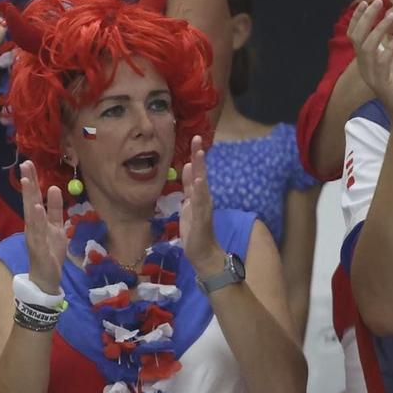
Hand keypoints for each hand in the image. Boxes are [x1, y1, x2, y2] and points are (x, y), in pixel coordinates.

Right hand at [18, 160, 69, 294]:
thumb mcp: (57, 227)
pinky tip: (36, 207)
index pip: (34, 197)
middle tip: (25, 163)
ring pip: (30, 213)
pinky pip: (37, 231)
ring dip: (29, 197)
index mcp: (37, 220)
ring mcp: (33, 236)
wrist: (47, 279)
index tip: (29, 163)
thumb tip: (55, 188)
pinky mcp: (37, 247)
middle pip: (29, 201)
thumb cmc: (50, 253)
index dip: (32, 181)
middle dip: (28, 183)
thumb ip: (56, 210)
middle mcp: (32, 225)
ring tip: (27, 181)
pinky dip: (37, 219)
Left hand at [179, 136, 222, 275]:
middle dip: (199, 156)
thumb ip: (189, 188)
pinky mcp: (202, 218)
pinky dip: (200, 192)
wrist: (202, 253)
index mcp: (198, 195)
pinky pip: (200, 203)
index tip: (195, 139)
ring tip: (199, 154)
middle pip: (201, 173)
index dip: (195, 156)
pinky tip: (200, 182)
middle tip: (197, 138)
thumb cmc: (195, 230)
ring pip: (201, 185)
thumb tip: (190, 168)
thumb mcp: (188, 205)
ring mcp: (203, 207)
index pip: (196, 172)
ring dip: (200, 170)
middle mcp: (203, 198)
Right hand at [347, 0, 392, 125]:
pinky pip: (382, 63)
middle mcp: (364, 66)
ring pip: (367, 48)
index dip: (358, 19)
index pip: (355, 35)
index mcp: (366, 59)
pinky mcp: (382, 84)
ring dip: (380, 29)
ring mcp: (371, 75)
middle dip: (366, 18)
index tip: (366, 2)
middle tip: (378, 2)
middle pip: (357, 38)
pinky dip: (391, 48)